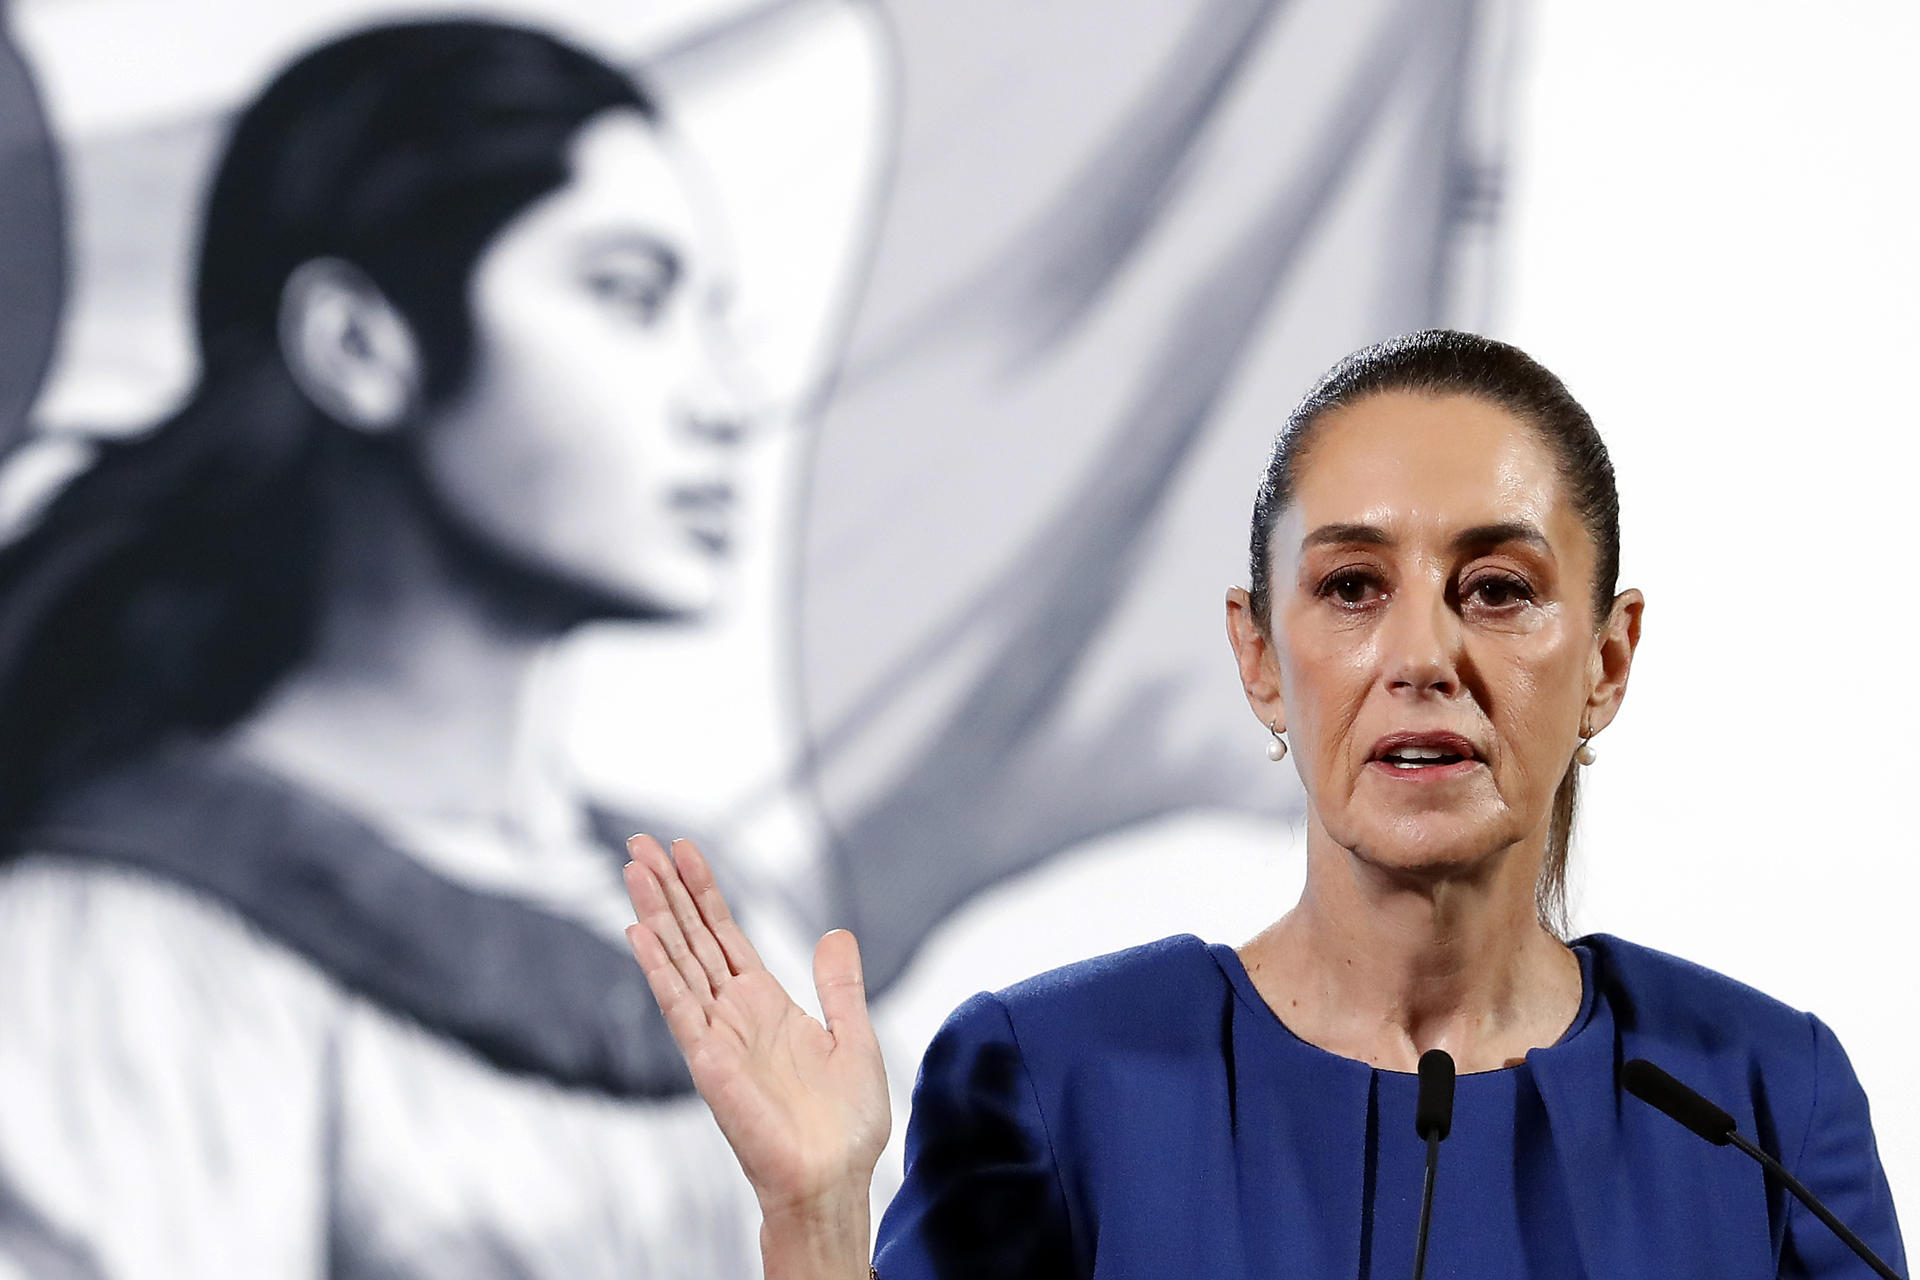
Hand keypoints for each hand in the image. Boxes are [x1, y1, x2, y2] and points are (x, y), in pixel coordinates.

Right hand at [623, 836, 890, 1226]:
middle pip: (691, 937)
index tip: (683, 849)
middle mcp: (733, 1013)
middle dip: (668, 889)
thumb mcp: (853, 1037)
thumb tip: (836, 934)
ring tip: (632, 868)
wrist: (834, 1177)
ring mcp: (716, 1035)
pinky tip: (638, 931)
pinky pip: (679, 1005)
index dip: (704, 891)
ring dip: (655, 914)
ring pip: (678, 960)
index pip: (724, 934)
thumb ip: (839, 986)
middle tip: (639, 842)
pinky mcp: (708, 1061)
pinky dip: (658, 968)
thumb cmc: (844, 1126)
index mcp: (765, 1003)